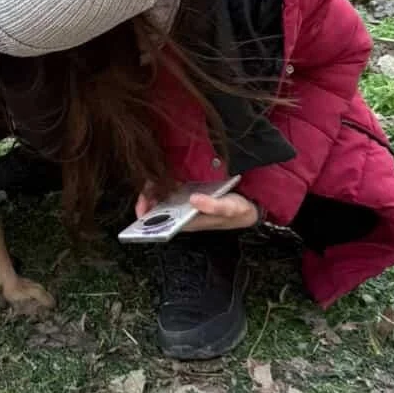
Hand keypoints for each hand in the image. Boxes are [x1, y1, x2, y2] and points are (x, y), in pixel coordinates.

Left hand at [133, 186, 258, 230]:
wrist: (251, 205)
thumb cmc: (238, 211)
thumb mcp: (228, 208)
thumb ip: (212, 206)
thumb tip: (194, 200)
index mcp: (189, 222)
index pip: (162, 221)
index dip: (149, 214)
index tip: (142, 206)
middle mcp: (184, 213)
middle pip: (159, 207)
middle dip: (148, 198)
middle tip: (145, 185)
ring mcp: (186, 201)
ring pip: (164, 196)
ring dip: (155, 187)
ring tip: (151, 175)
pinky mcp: (191, 191)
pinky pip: (173, 186)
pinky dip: (167, 180)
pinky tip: (163, 171)